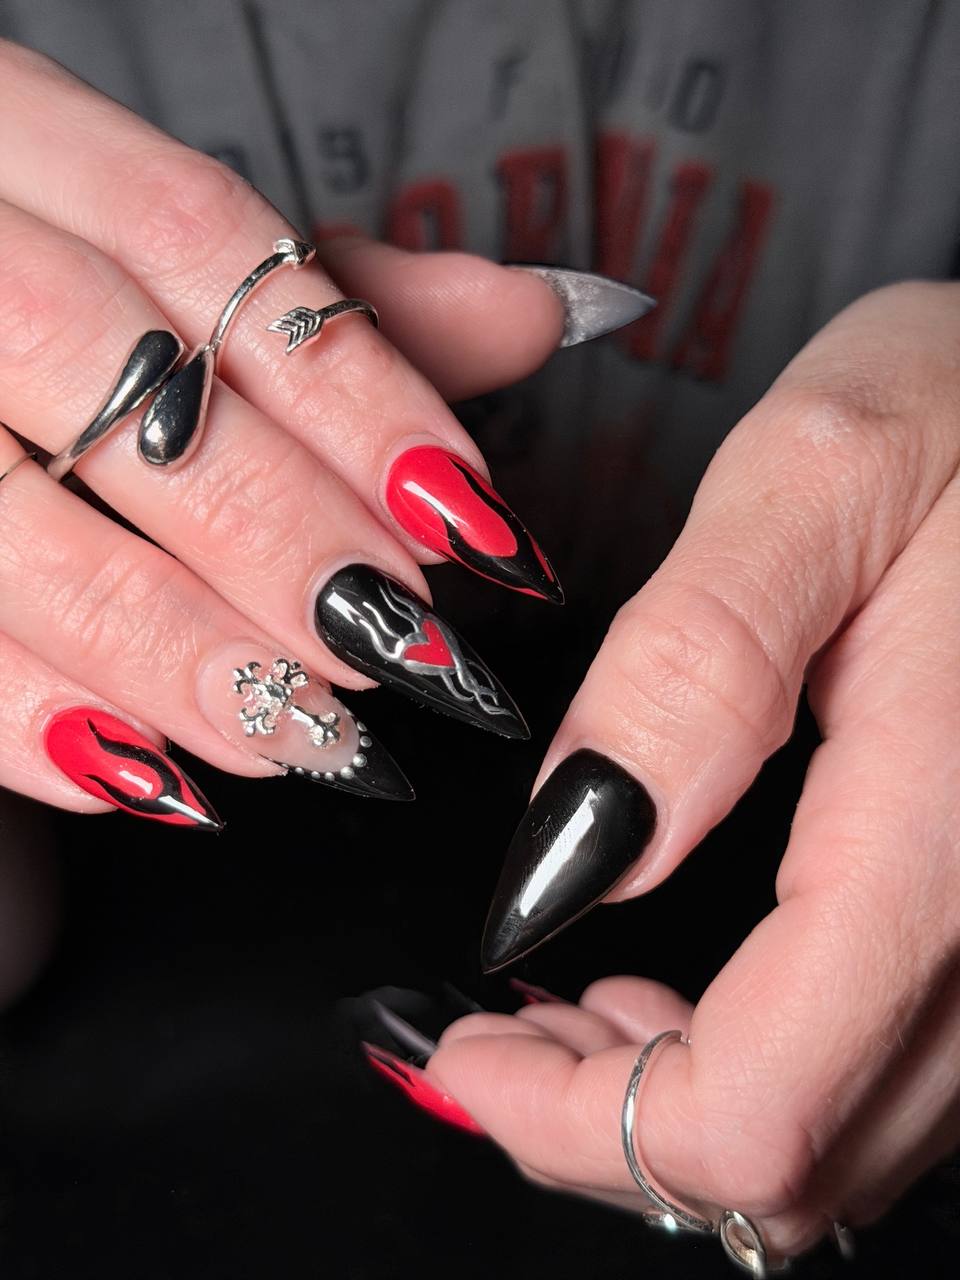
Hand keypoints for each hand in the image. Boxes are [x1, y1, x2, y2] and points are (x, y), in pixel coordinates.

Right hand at [0, 40, 586, 829]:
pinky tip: (144, 773)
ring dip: (171, 645)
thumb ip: (356, 295)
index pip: (204, 244)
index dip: (348, 389)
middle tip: (397, 643)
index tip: (465, 515)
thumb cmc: (66, 282)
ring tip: (301, 732)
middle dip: (273, 531)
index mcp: (34, 144)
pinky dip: (23, 712)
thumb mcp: (190, 258)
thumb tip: (544, 313)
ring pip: (8, 522)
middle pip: (117, 387)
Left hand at [429, 280, 959, 1259]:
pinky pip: (891, 1069)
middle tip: (492, 1032)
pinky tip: (683, 986)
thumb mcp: (814, 482)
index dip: (575, 1119)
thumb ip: (695, 675)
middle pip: (799, 1156)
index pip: (757, 1101)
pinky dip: (761, 1067)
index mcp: (947, 829)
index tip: (460, 1050)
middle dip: (608, 1125)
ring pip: (847, 1136)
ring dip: (679, 1104)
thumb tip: (572, 863)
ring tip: (573, 1005)